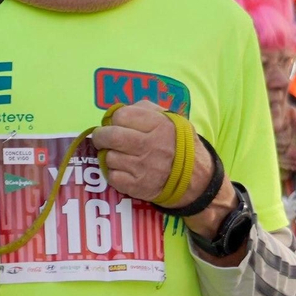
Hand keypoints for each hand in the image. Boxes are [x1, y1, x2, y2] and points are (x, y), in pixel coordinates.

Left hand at [90, 102, 238, 256]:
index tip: (116, 124)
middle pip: (111, 136)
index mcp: (159, 125)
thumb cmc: (177, 143)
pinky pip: (113, 177)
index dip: (115, 119)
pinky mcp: (138, 186)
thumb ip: (144, 109)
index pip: (121, 116)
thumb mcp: (170, 118)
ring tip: (119, 155)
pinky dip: (114, 173)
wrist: (194, 177)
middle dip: (101, 136)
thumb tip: (117, 111)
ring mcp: (143, 168)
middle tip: (102, 138)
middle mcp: (150, 145)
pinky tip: (124, 170)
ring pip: (110, 158)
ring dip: (110, 156)